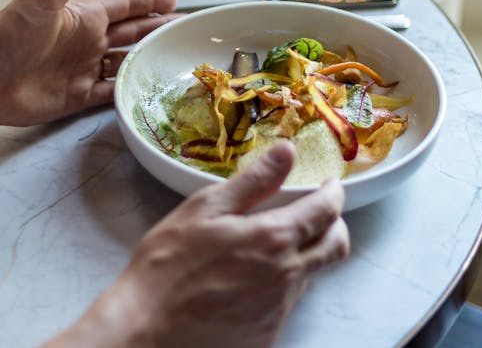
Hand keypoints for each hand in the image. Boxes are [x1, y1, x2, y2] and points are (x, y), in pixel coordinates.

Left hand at [0, 0, 177, 125]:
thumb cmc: (10, 34)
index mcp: (83, 15)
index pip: (126, 4)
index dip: (150, 1)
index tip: (176, 0)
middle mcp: (87, 41)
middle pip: (132, 33)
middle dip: (157, 30)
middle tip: (186, 32)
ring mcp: (83, 70)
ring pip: (126, 63)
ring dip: (149, 60)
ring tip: (177, 62)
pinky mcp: (77, 98)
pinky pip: (112, 92)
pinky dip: (131, 90)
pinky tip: (151, 91)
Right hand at [61, 142, 349, 347]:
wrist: (146, 328)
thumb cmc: (168, 264)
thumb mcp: (205, 208)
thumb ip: (253, 180)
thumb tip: (287, 151)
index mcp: (274, 238)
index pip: (326, 211)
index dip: (333, 193)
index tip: (329, 185)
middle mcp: (286, 276)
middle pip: (335, 246)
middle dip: (333, 225)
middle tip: (314, 214)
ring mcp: (278, 309)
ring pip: (309, 274)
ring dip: (301, 256)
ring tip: (267, 248)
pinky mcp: (267, 334)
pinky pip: (285, 304)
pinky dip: (277, 287)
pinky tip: (247, 282)